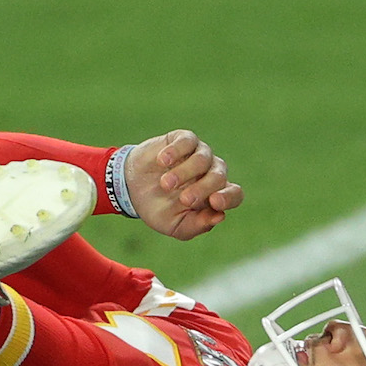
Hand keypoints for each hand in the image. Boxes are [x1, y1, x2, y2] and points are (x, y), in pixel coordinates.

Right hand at [124, 129, 242, 240]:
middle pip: (219, 176)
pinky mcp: (183, 139)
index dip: (228, 198)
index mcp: (215, 195)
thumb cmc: (157, 208)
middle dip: (203, 189)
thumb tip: (219, 216)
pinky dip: (176, 152)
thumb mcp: (175, 225)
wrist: (130, 188)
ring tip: (165, 184)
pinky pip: (187, 141)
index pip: (234, 194)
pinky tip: (162, 162)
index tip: (214, 202)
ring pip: (203, 159)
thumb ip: (197, 225)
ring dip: (185, 173)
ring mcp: (199, 154)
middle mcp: (211, 172)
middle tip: (184, 199)